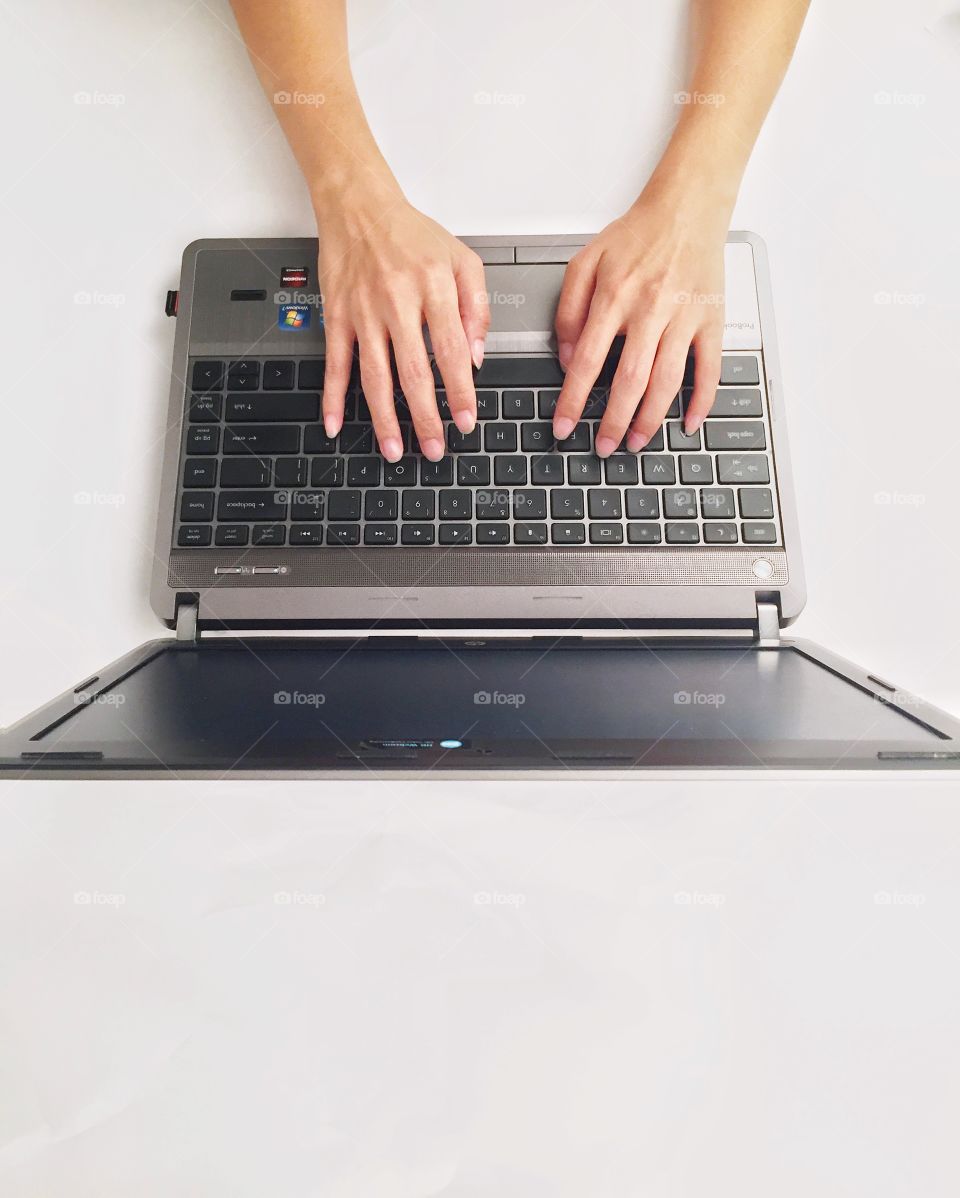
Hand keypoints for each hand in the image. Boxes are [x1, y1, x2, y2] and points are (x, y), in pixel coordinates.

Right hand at [315, 187, 488, 461]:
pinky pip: (335, 363)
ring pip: (374, 376)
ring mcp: (363, 312)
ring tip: (395, 449)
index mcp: (434, 287)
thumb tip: (476, 356)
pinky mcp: (337, 316)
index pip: (451, 351)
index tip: (466, 420)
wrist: (358, 205)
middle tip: (435, 448)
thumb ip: (477, 307)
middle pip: (413, 372)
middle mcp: (397, 301)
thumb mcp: (462, 259)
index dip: (460, 391)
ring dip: (384, 418)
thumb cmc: (412, 234)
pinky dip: (332, 396)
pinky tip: (335, 423)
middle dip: (425, 417)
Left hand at [552, 191, 727, 456]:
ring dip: (651, 418)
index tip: (563, 427)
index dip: (573, 400)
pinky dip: (702, 399)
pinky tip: (689, 422)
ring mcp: (684, 316)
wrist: (687, 207)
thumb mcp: (586, 262)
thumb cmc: (636, 236)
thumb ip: (568, 309)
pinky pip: (710, 367)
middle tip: (603, 447)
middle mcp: (650, 308)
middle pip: (629, 379)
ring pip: (667, 380)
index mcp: (615, 296)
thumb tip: (565, 357)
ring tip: (636, 443)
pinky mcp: (711, 320)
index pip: (586, 361)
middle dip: (614, 421)